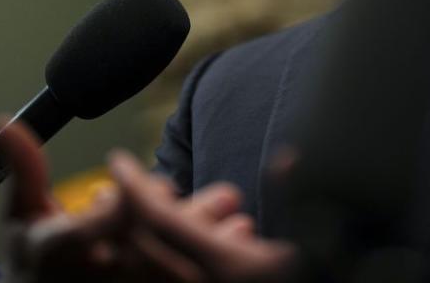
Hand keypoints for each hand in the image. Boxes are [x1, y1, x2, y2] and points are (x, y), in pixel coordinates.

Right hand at [0, 122, 294, 282]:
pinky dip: (213, 269)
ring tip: (239, 218)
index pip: (96, 231)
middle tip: (225, 197)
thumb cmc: (34, 265)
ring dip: (211, 245)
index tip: (158, 186)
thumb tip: (5, 121)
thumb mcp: (22, 216)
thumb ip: (24, 168)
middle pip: (149, 251)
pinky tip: (236, 242)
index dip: (129, 207)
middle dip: (192, 222)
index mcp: (57, 254)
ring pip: (171, 274)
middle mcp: (93, 278)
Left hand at [109, 150, 296, 282]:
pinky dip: (142, 270)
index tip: (118, 162)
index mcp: (227, 268)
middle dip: (121, 211)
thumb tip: (286, 158)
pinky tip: (142, 256)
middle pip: (142, 248)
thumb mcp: (310, 242)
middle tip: (111, 187)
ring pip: (143, 274)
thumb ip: (291, 198)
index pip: (162, 220)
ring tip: (120, 216)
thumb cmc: (317, 275)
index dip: (135, 187)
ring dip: (126, 241)